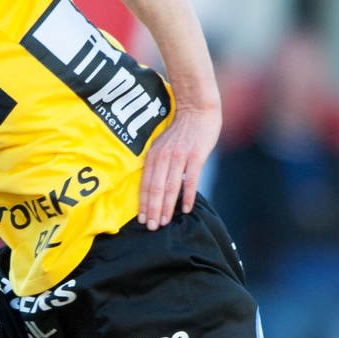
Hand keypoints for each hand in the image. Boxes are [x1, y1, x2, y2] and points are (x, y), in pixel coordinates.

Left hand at [138, 103, 219, 229]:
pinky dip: (187, 196)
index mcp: (153, 156)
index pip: (145, 184)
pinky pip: (190, 179)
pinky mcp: (196, 156)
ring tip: (164, 222)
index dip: (143, 204)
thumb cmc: (180, 130)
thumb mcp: (161, 145)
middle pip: (155, 189)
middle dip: (152, 210)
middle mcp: (163, 157)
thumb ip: (157, 163)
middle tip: (151, 227)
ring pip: (170, 187)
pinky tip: (185, 209)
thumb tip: (154, 185)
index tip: (141, 219)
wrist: (196, 109)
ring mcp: (179, 157)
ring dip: (166, 207)